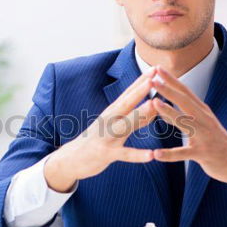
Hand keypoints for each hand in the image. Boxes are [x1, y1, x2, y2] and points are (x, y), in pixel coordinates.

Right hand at [44, 68, 157, 191]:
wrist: (70, 159)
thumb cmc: (95, 140)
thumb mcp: (112, 124)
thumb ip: (132, 116)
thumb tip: (153, 106)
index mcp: (111, 112)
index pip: (128, 93)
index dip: (141, 80)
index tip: (156, 67)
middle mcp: (108, 120)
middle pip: (126, 102)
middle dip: (141, 89)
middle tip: (155, 77)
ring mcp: (107, 136)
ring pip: (126, 124)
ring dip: (140, 114)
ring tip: (155, 105)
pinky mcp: (106, 153)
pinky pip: (125, 154)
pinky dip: (138, 155)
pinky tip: (152, 155)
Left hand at [150, 65, 226, 195]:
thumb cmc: (216, 142)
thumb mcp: (201, 125)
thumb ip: (182, 115)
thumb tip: (160, 107)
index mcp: (202, 112)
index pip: (185, 92)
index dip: (171, 80)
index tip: (157, 68)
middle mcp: (204, 120)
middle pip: (185, 101)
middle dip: (168, 89)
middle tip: (152, 78)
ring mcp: (204, 136)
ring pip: (185, 122)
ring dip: (169, 112)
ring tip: (153, 103)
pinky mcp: (203, 153)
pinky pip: (183, 154)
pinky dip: (169, 154)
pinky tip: (156, 154)